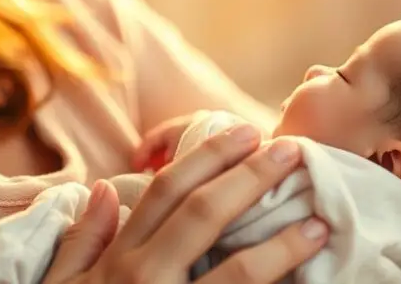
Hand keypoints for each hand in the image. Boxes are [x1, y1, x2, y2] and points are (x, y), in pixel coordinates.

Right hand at [42, 124, 328, 283]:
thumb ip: (81, 240)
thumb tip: (102, 189)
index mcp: (118, 259)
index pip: (167, 190)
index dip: (209, 155)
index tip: (246, 132)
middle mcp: (145, 278)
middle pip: (204, 214)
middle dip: (251, 177)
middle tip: (291, 150)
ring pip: (236, 272)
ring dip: (282, 245)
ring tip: (319, 223)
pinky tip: (305, 283)